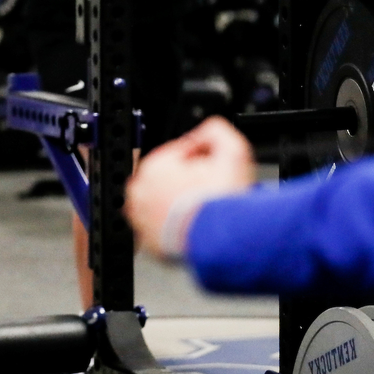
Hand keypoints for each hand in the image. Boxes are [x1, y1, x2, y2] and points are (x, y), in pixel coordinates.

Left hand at [124, 116, 255, 258]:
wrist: (221, 241)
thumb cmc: (222, 202)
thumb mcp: (232, 150)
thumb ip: (216, 131)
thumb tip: (207, 132)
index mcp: (154, 166)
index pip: (178, 155)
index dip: (200, 160)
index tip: (212, 170)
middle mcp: (141, 191)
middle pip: (170, 179)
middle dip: (189, 182)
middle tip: (209, 192)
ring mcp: (142, 218)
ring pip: (164, 204)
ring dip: (180, 204)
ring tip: (203, 210)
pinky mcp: (148, 242)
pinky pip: (163, 229)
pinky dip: (176, 227)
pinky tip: (194, 225)